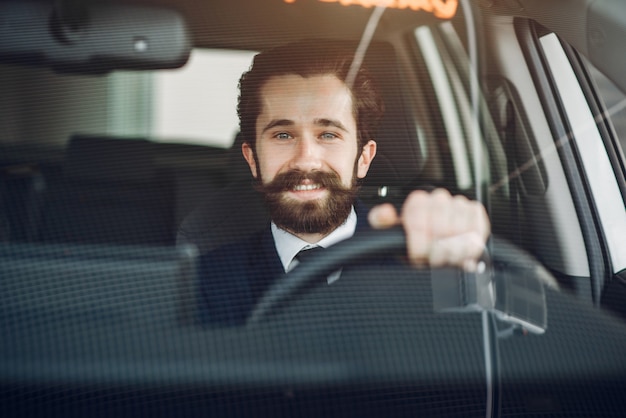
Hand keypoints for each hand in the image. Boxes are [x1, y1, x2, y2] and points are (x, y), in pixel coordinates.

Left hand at [368, 189, 489, 271]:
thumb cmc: (413, 240)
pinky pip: (478, 227)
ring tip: (447, 261)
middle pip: (441, 226)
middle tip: (433, 261)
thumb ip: (382, 221)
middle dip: (436, 249)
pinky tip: (462, 255)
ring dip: (454, 250)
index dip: (419, 242)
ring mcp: (459, 204)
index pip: (419, 219)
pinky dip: (471, 245)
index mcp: (418, 201)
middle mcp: (438, 198)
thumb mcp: (391, 232)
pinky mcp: (476, 213)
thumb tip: (385, 213)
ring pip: (460, 228)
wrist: (433, 244)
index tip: (418, 256)